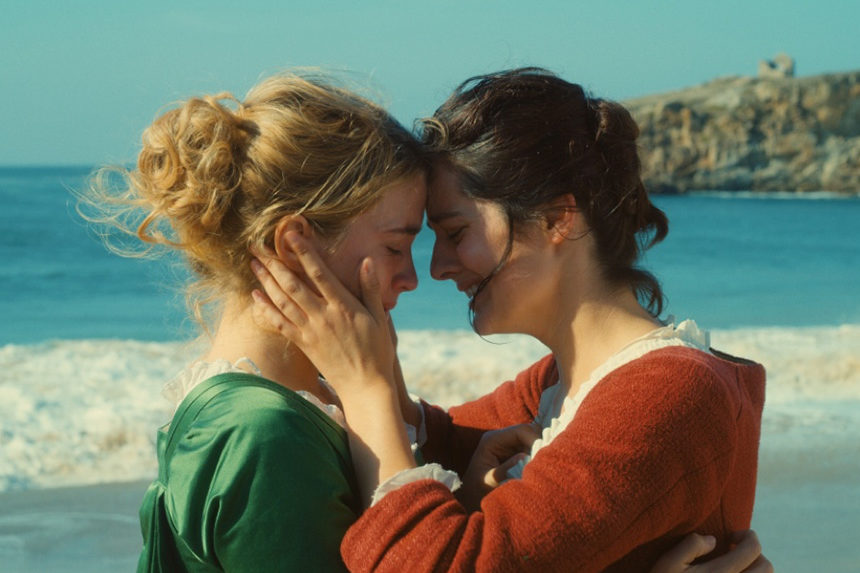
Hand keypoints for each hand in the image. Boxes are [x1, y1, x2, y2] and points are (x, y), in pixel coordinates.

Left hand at [250, 231, 394, 396]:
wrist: (365, 385)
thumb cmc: (376, 350)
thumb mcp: (380, 317)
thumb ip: (371, 289)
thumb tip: (367, 262)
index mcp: (343, 306)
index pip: (320, 273)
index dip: (304, 253)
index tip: (291, 236)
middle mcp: (323, 316)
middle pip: (293, 285)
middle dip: (274, 263)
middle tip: (258, 246)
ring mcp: (311, 331)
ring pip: (283, 302)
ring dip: (266, 281)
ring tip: (254, 264)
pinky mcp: (303, 344)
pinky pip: (280, 324)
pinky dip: (266, 309)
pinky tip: (255, 296)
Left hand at [459, 423, 540, 510]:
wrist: (470, 499)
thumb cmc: (477, 491)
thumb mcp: (490, 482)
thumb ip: (505, 469)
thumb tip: (523, 456)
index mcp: (492, 440)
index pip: (520, 431)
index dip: (535, 439)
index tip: (543, 455)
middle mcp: (502, 439)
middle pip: (529, 433)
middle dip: (540, 444)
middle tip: (546, 461)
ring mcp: (510, 446)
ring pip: (533, 441)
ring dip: (540, 451)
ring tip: (544, 466)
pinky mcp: (516, 454)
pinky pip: (532, 450)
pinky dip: (538, 457)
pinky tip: (540, 469)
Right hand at [650, 530, 772, 572]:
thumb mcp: (669, 563)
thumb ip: (691, 545)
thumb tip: (713, 540)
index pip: (752, 549)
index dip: (747, 536)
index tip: (731, 537)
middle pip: (766, 567)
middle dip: (755, 553)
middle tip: (736, 550)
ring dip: (756, 570)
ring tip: (736, 567)